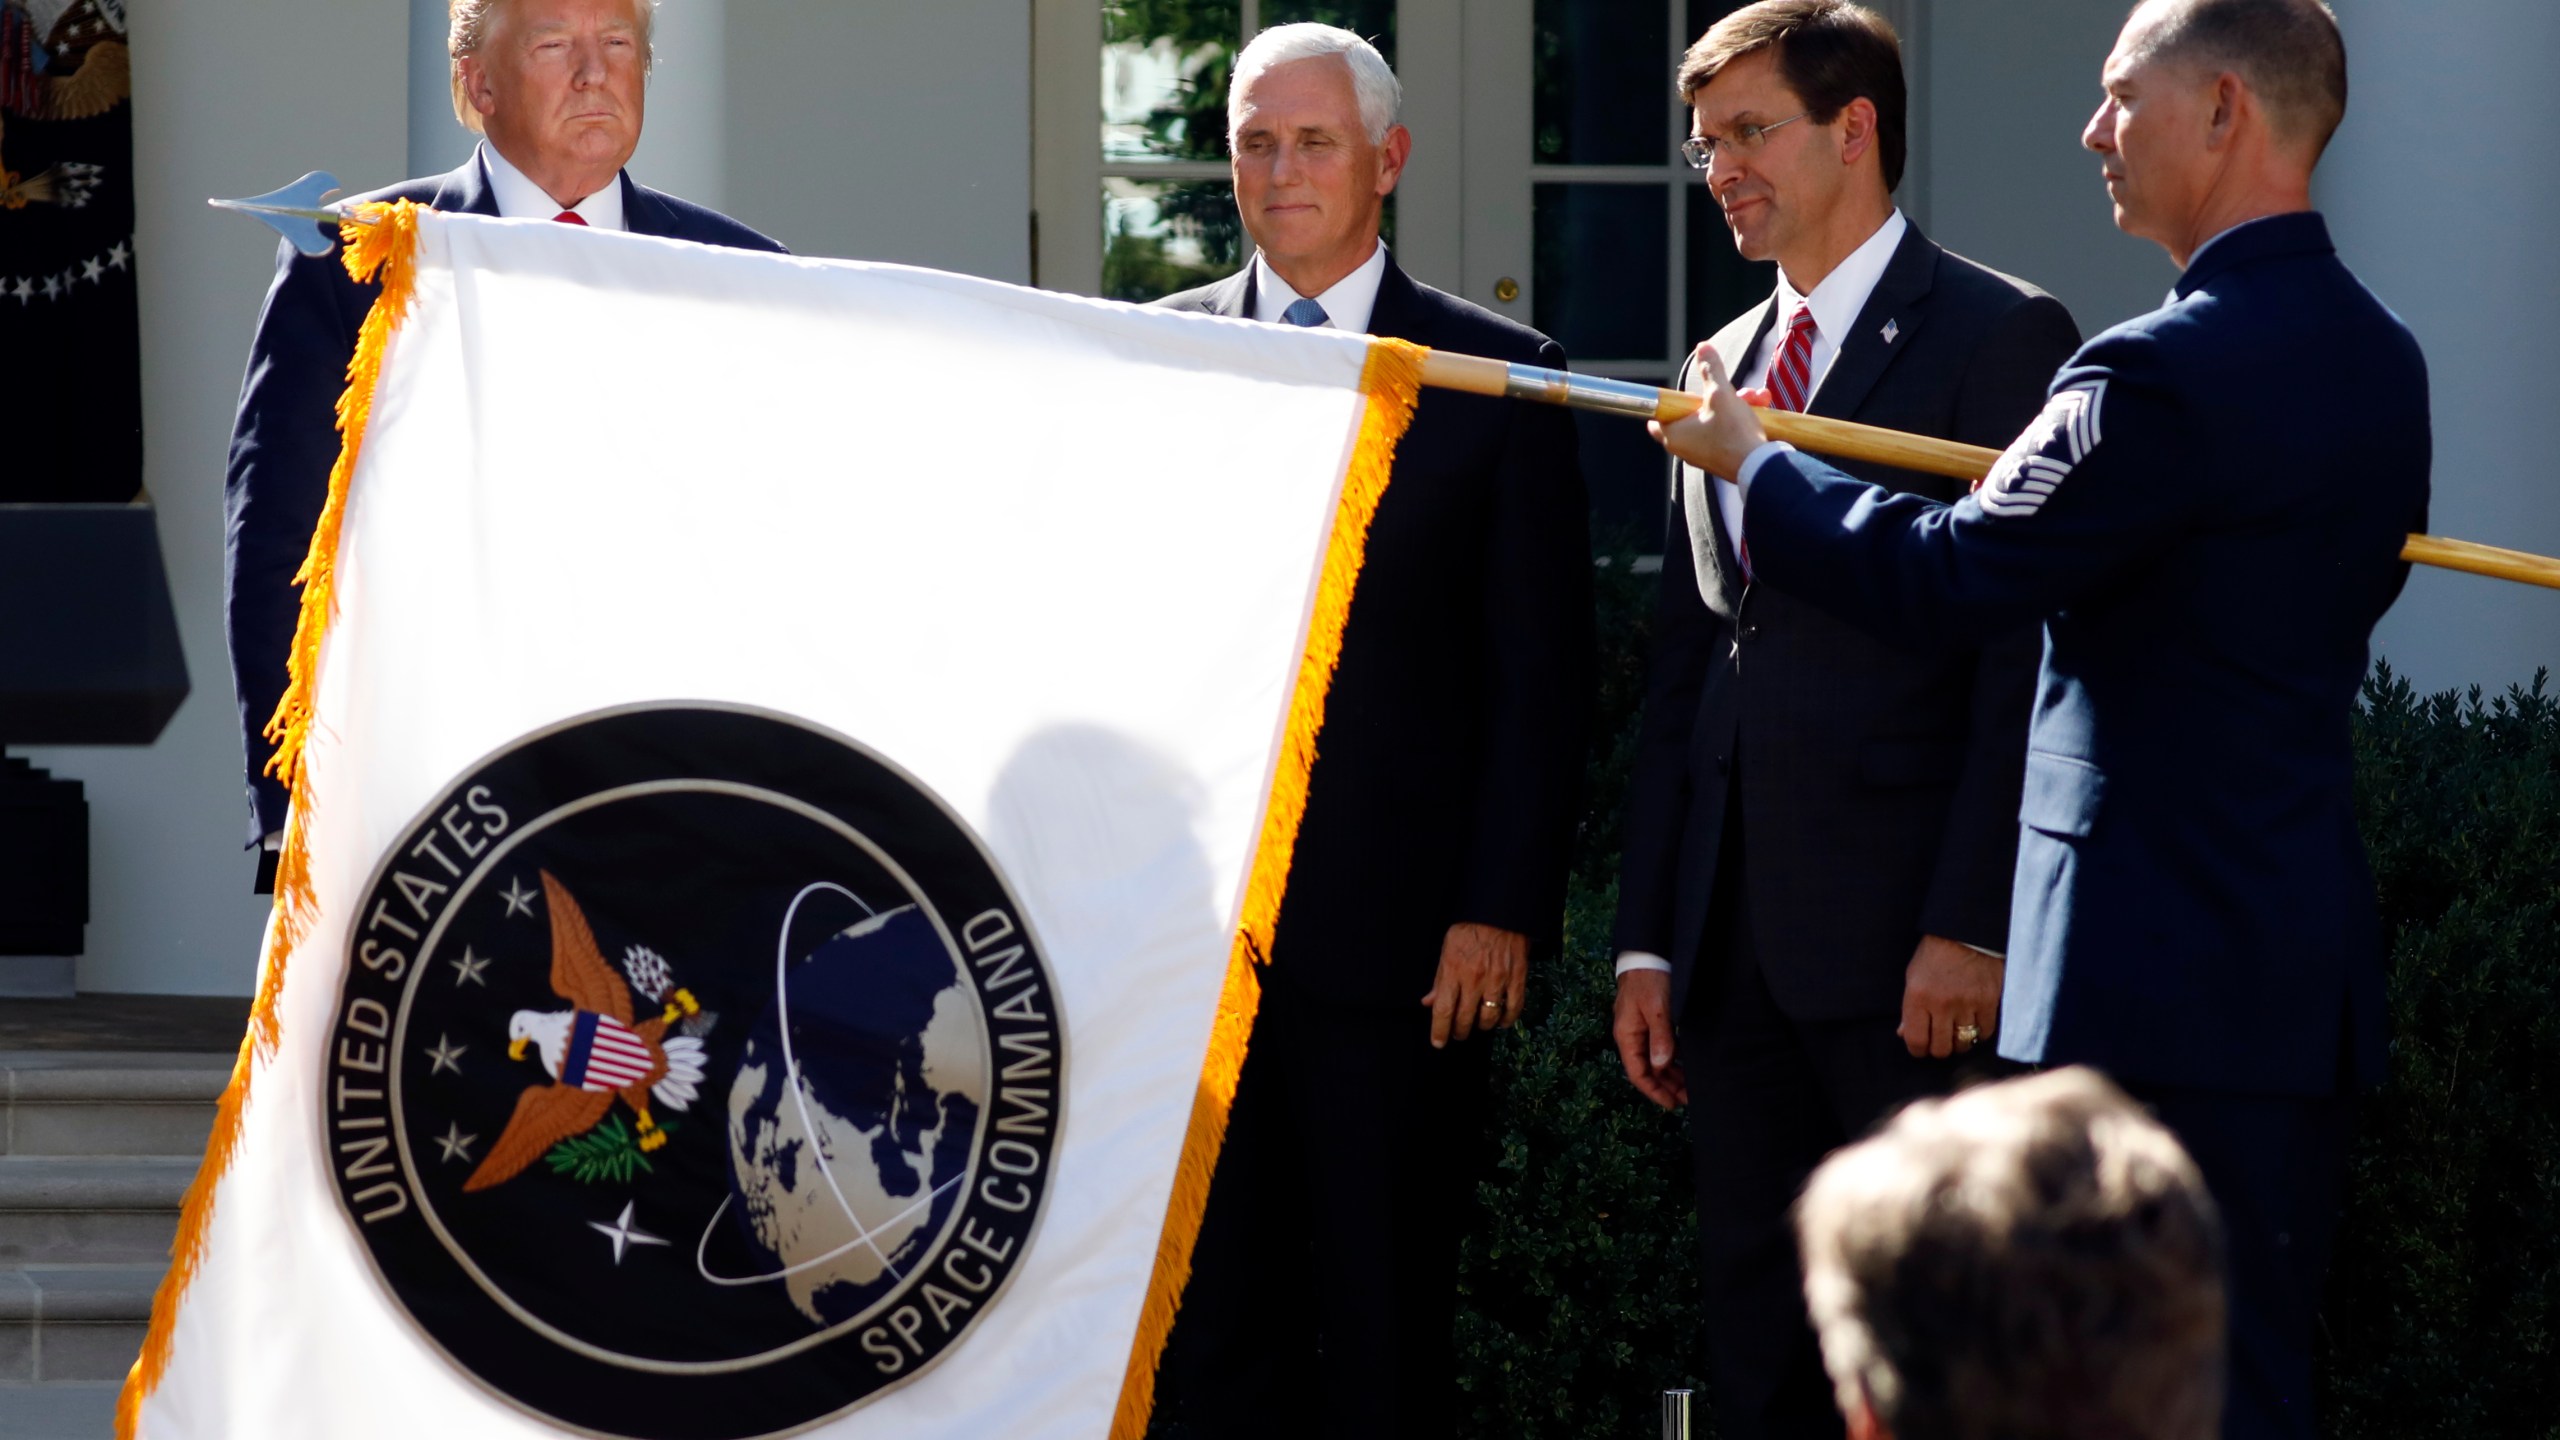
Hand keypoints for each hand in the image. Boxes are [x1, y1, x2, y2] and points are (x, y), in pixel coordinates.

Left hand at [1421, 922, 1527, 1047]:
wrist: (1500, 911)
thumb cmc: (1470, 928)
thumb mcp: (1447, 949)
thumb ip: (1439, 978)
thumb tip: (1428, 1001)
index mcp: (1453, 970)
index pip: (1443, 1010)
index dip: (1439, 1031)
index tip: (1438, 1042)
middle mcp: (1475, 978)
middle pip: (1465, 1018)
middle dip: (1459, 1031)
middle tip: (1458, 1033)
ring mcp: (1498, 980)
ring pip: (1488, 1018)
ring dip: (1481, 1026)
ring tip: (1477, 1024)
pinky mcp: (1517, 978)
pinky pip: (1513, 1008)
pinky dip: (1507, 1020)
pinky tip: (1501, 1022)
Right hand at [1613, 968, 1687, 1108]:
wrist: (1646, 954)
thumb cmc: (1649, 980)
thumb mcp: (1657, 1009)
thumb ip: (1660, 1038)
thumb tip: (1661, 1066)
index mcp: (1627, 1036)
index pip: (1637, 1073)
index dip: (1654, 1091)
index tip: (1672, 1104)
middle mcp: (1631, 1036)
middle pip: (1647, 1070)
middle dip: (1666, 1086)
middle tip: (1689, 1099)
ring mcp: (1640, 1029)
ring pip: (1655, 1060)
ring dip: (1671, 1075)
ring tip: (1690, 1087)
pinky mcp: (1651, 1021)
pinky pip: (1660, 1047)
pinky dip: (1672, 1059)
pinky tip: (1686, 1065)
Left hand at [1646, 342, 1769, 480]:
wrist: (1761, 467)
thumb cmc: (1734, 433)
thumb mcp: (1721, 394)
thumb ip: (1711, 370)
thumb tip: (1703, 348)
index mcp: (1675, 435)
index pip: (1658, 416)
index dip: (1670, 401)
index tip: (1684, 393)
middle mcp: (1685, 448)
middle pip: (1694, 413)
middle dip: (1719, 396)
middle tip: (1735, 390)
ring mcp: (1704, 455)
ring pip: (1715, 420)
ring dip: (1736, 405)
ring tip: (1757, 399)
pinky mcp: (1723, 459)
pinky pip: (1726, 433)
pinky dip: (1740, 421)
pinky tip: (1761, 410)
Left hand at [1899, 934, 2002, 1058]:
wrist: (1967, 932)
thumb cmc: (1935, 954)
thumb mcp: (1913, 976)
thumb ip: (1909, 1008)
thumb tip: (1904, 1034)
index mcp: (1918, 997)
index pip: (1916, 1040)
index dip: (1917, 1050)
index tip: (1921, 1049)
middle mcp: (1941, 1004)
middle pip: (1940, 1047)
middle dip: (1938, 1049)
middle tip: (1940, 1042)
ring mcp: (1967, 1004)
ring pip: (1963, 1043)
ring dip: (1959, 1042)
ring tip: (1957, 1034)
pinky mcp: (1989, 1001)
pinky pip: (1985, 1032)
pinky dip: (1979, 1033)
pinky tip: (1974, 1026)